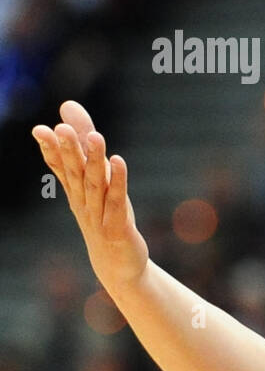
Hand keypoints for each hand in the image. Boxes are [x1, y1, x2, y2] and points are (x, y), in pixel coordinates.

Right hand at [32, 100, 149, 292]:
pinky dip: (118, 181)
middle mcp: (83, 201)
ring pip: (94, 184)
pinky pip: (117, 200)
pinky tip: (119, 161)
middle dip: (68, 150)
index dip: (50, 149)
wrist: (117, 264)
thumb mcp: (96, 179)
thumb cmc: (105, 215)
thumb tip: (69, 107)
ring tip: (95, 136)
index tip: (40, 130)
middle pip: (74, 172)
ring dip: (93, 161)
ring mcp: (99, 215)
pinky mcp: (117, 227)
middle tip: (59, 128)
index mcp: (75, 191)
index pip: (59, 167)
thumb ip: (86, 144)